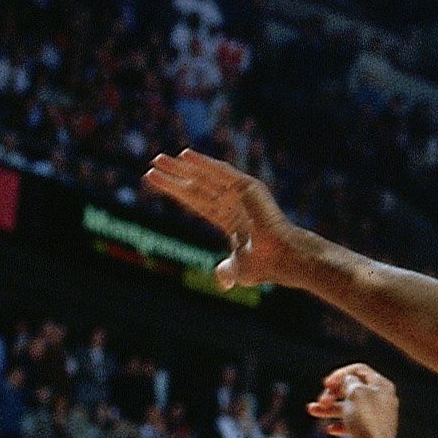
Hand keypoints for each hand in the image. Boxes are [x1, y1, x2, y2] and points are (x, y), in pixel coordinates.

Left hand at [144, 151, 303, 290]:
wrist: (282, 258)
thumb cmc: (264, 265)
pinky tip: (184, 155)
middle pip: (198, 186)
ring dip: (183, 167)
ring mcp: (242, 194)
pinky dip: (203, 163)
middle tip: (155, 161)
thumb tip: (222, 282)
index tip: (155, 181)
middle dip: (176, 175)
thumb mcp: (238, 269)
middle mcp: (235, 204)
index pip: (197, 202)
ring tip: (160, 158)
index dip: (176, 192)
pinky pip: (222, 172)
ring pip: (206, 177)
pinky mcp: (249, 186)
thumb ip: (227, 270)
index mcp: (231, 220)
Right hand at [309, 362, 401, 437]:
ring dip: (329, 407)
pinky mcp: (370, 430)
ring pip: (348, 406)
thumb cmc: (368, 420)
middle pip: (351, 388)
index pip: (358, 370)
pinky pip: (351, 423)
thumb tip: (348, 380)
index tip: (327, 384)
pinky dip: (339, 424)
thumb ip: (349, 381)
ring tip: (312, 410)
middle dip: (332, 393)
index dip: (340, 374)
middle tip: (321, 401)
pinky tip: (330, 429)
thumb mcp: (355, 392)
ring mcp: (376, 415)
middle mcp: (381, 398)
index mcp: (381, 385)